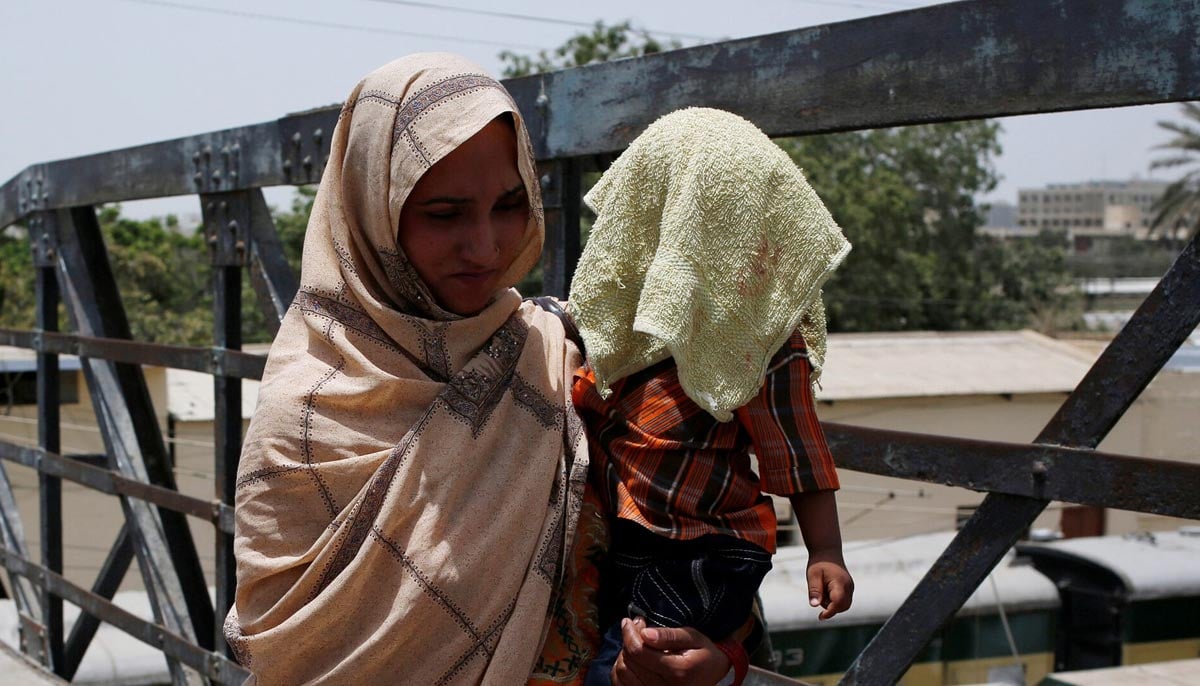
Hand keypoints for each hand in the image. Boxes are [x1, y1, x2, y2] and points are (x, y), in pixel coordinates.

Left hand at [610, 617, 730, 685]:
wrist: (713, 676)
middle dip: (627, 641)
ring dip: (624, 655)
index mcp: (676, 671)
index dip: (629, 633)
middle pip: (628, 662)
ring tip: (635, 644)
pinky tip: (632, 660)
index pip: (638, 651)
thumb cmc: (704, 654)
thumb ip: (669, 636)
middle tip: (636, 629)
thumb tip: (645, 633)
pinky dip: (621, 670)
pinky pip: (622, 685)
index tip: (630, 621)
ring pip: (622, 674)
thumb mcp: (693, 638)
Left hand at [807, 553, 853, 620]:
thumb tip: (814, 605)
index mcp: (840, 583)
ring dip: (832, 604)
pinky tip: (826, 589)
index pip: (838, 603)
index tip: (820, 617)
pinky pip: (843, 600)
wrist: (827, 552)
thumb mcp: (812, 575)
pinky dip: (834, 600)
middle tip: (818, 595)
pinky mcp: (849, 589)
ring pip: (843, 605)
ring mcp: (850, 587)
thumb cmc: (819, 563)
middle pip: (842, 606)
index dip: (830, 612)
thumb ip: (814, 591)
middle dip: (830, 607)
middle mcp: (849, 586)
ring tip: (822, 589)